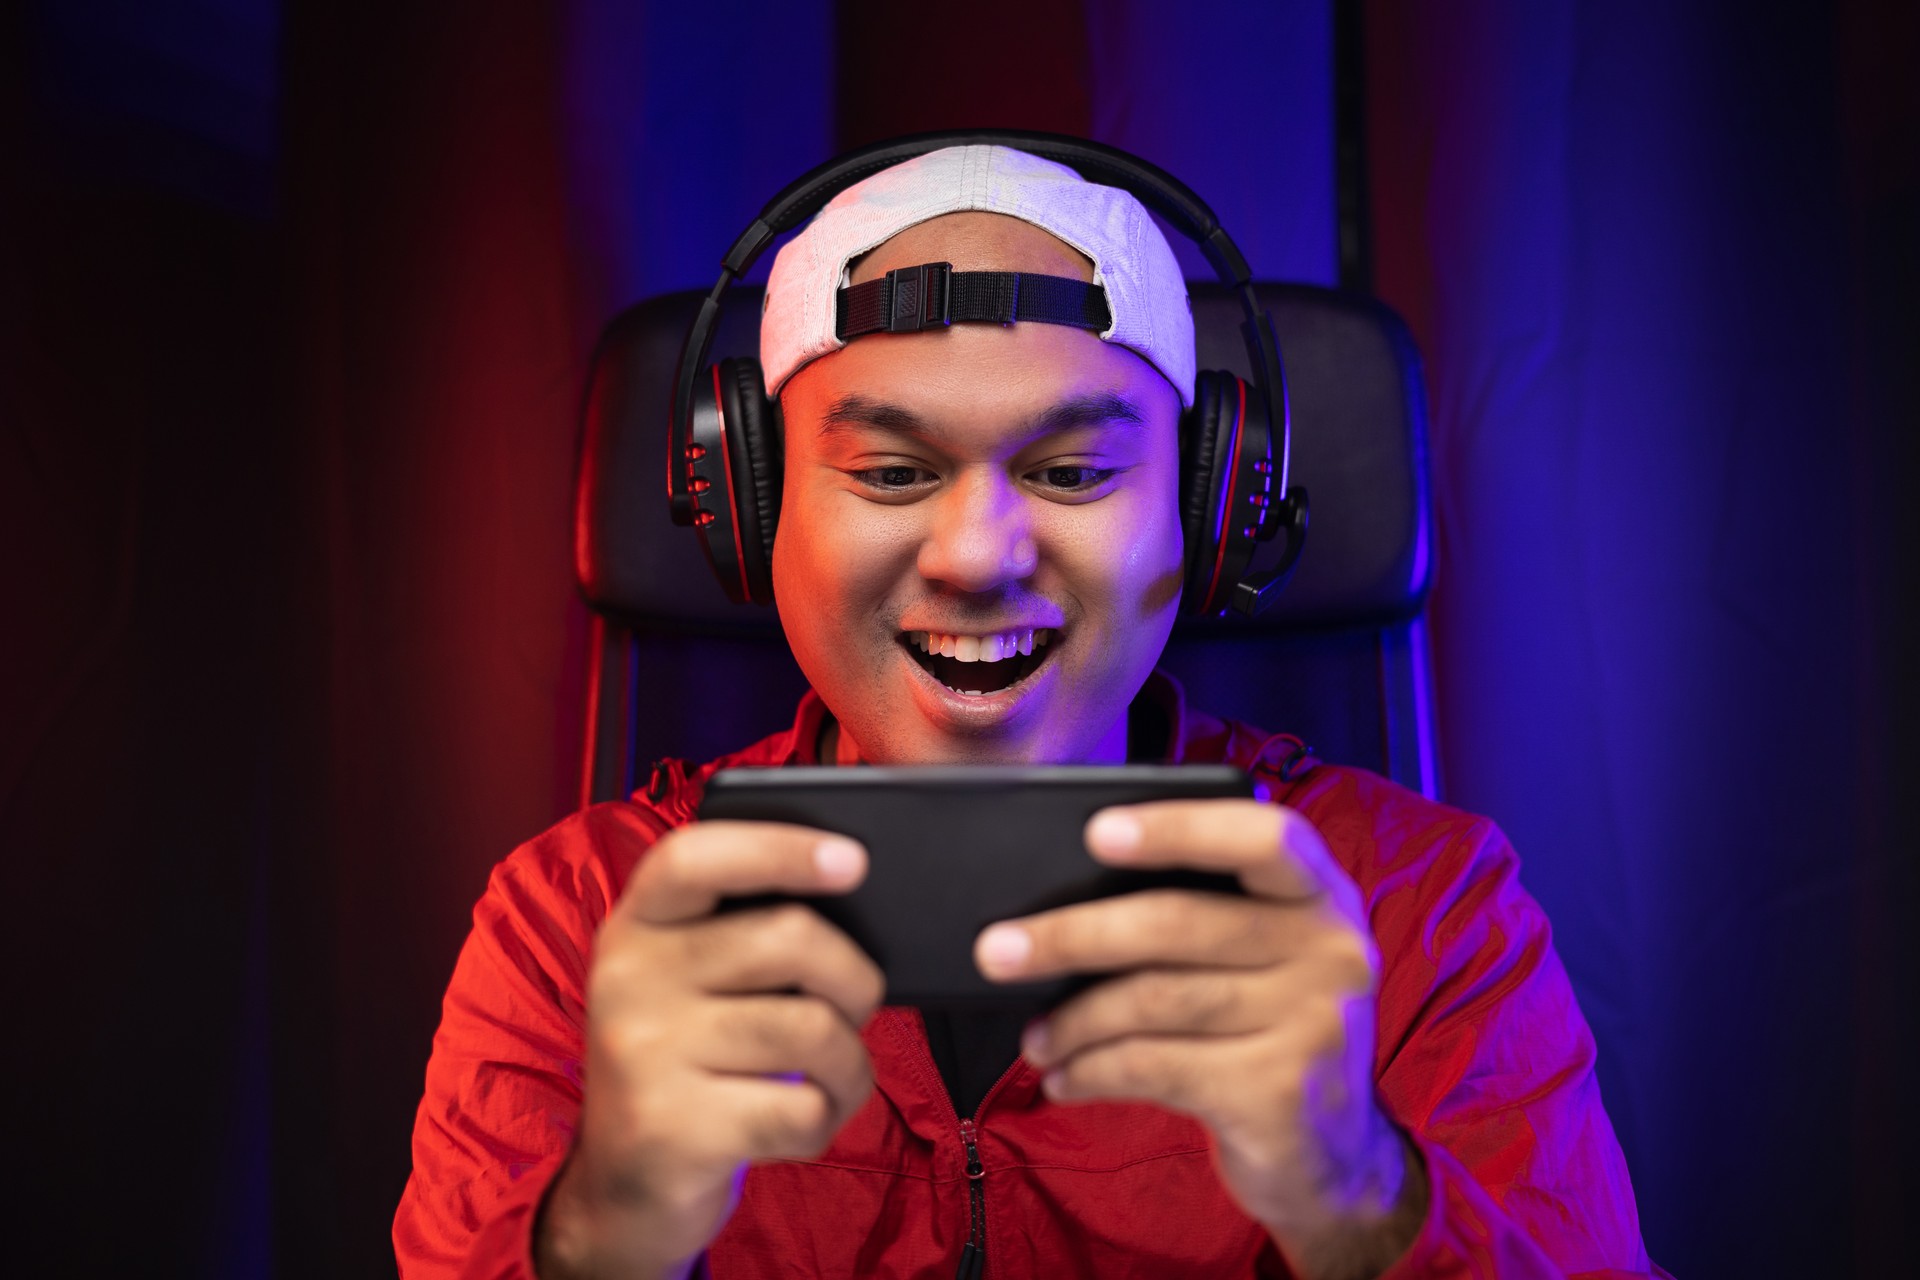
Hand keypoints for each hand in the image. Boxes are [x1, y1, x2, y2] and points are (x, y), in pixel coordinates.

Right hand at [536, 822, 884, 1279]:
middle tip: (856, 1004)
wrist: (622, 1190)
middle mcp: (629, 979)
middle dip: (855, 978)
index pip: (695, 856)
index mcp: (636, 925)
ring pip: (813, 1030)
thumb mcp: (687, 983)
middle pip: (790, 939)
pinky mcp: (673, 1130)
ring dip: (851, 1063)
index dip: (779, 848)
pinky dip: (829, 1118)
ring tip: (833, 1074)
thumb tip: (851, 895)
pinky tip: (804, 1121)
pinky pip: (804, 1109)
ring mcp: (645, 1055)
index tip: (853, 860)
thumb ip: (742, 932)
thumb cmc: (687, 1063)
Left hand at [972, 800, 1425, 1279]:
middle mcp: (1330, 951)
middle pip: (1179, 922)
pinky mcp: (1277, 1095)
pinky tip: (1065, 1078)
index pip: (1263, 836)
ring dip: (1074, 1019)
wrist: (1333, 1157)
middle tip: (996, 950)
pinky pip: (1155, 1066)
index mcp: (1320, 896)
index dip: (1179, 828)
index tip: (1096, 831)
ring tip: (1034, 1039)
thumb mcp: (1265, 960)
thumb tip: (1060, 904)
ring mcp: (1311, 1026)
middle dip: (1073, 935)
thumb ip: (1203, 917)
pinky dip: (1094, 1071)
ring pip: (1155, 999)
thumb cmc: (1268, 1031)